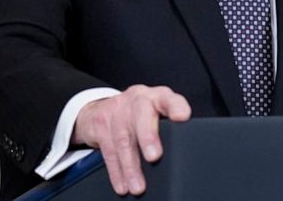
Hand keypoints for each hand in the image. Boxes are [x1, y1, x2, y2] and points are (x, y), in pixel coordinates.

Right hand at [72, 85, 191, 195]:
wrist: (104, 107)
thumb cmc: (142, 114)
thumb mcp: (158, 112)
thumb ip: (170, 126)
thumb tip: (181, 153)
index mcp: (158, 97)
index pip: (169, 99)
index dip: (175, 106)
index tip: (182, 117)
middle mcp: (137, 99)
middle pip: (141, 116)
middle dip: (148, 137)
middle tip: (154, 157)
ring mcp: (117, 110)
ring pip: (123, 139)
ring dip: (131, 166)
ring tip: (138, 185)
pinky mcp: (100, 124)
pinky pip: (108, 151)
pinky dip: (116, 171)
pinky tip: (122, 184)